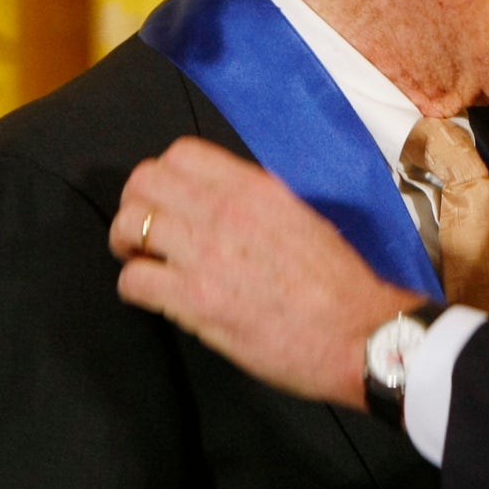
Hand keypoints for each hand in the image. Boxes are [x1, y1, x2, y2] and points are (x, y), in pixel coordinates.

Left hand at [111, 137, 420, 407]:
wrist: (361, 334)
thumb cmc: (343, 285)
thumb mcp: (307, 219)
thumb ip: (261, 205)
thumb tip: (227, 205)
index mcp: (257, 189)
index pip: (183, 154)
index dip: (165, 176)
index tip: (170, 199)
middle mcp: (226, 212)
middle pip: (145, 182)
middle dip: (136, 204)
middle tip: (145, 230)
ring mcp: (206, 255)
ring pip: (130, 225)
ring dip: (128, 243)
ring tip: (143, 262)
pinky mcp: (195, 301)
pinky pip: (133, 281)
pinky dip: (134, 286)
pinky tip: (153, 296)